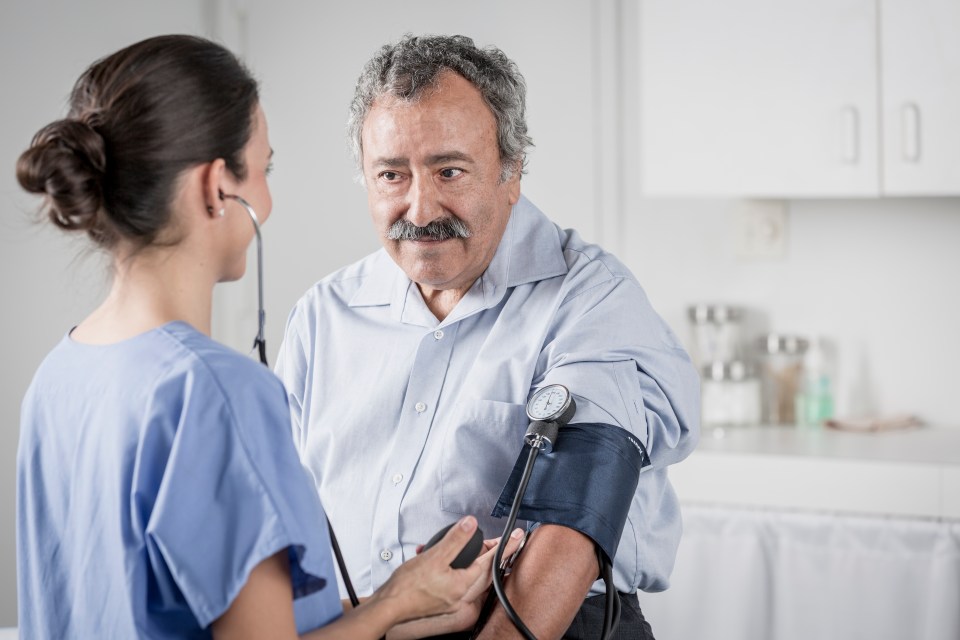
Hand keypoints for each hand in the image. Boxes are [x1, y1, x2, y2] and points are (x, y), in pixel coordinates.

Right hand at [387, 527, 525, 639]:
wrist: (390, 607)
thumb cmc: (407, 587)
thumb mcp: (434, 556)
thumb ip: (455, 539)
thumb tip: (470, 524)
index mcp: (462, 584)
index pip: (490, 561)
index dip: (505, 546)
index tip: (517, 536)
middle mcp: (461, 595)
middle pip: (486, 572)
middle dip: (495, 555)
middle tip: (503, 542)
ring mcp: (452, 600)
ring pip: (473, 578)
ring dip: (479, 562)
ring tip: (480, 549)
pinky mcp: (443, 601)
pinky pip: (461, 583)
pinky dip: (462, 571)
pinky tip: (454, 564)